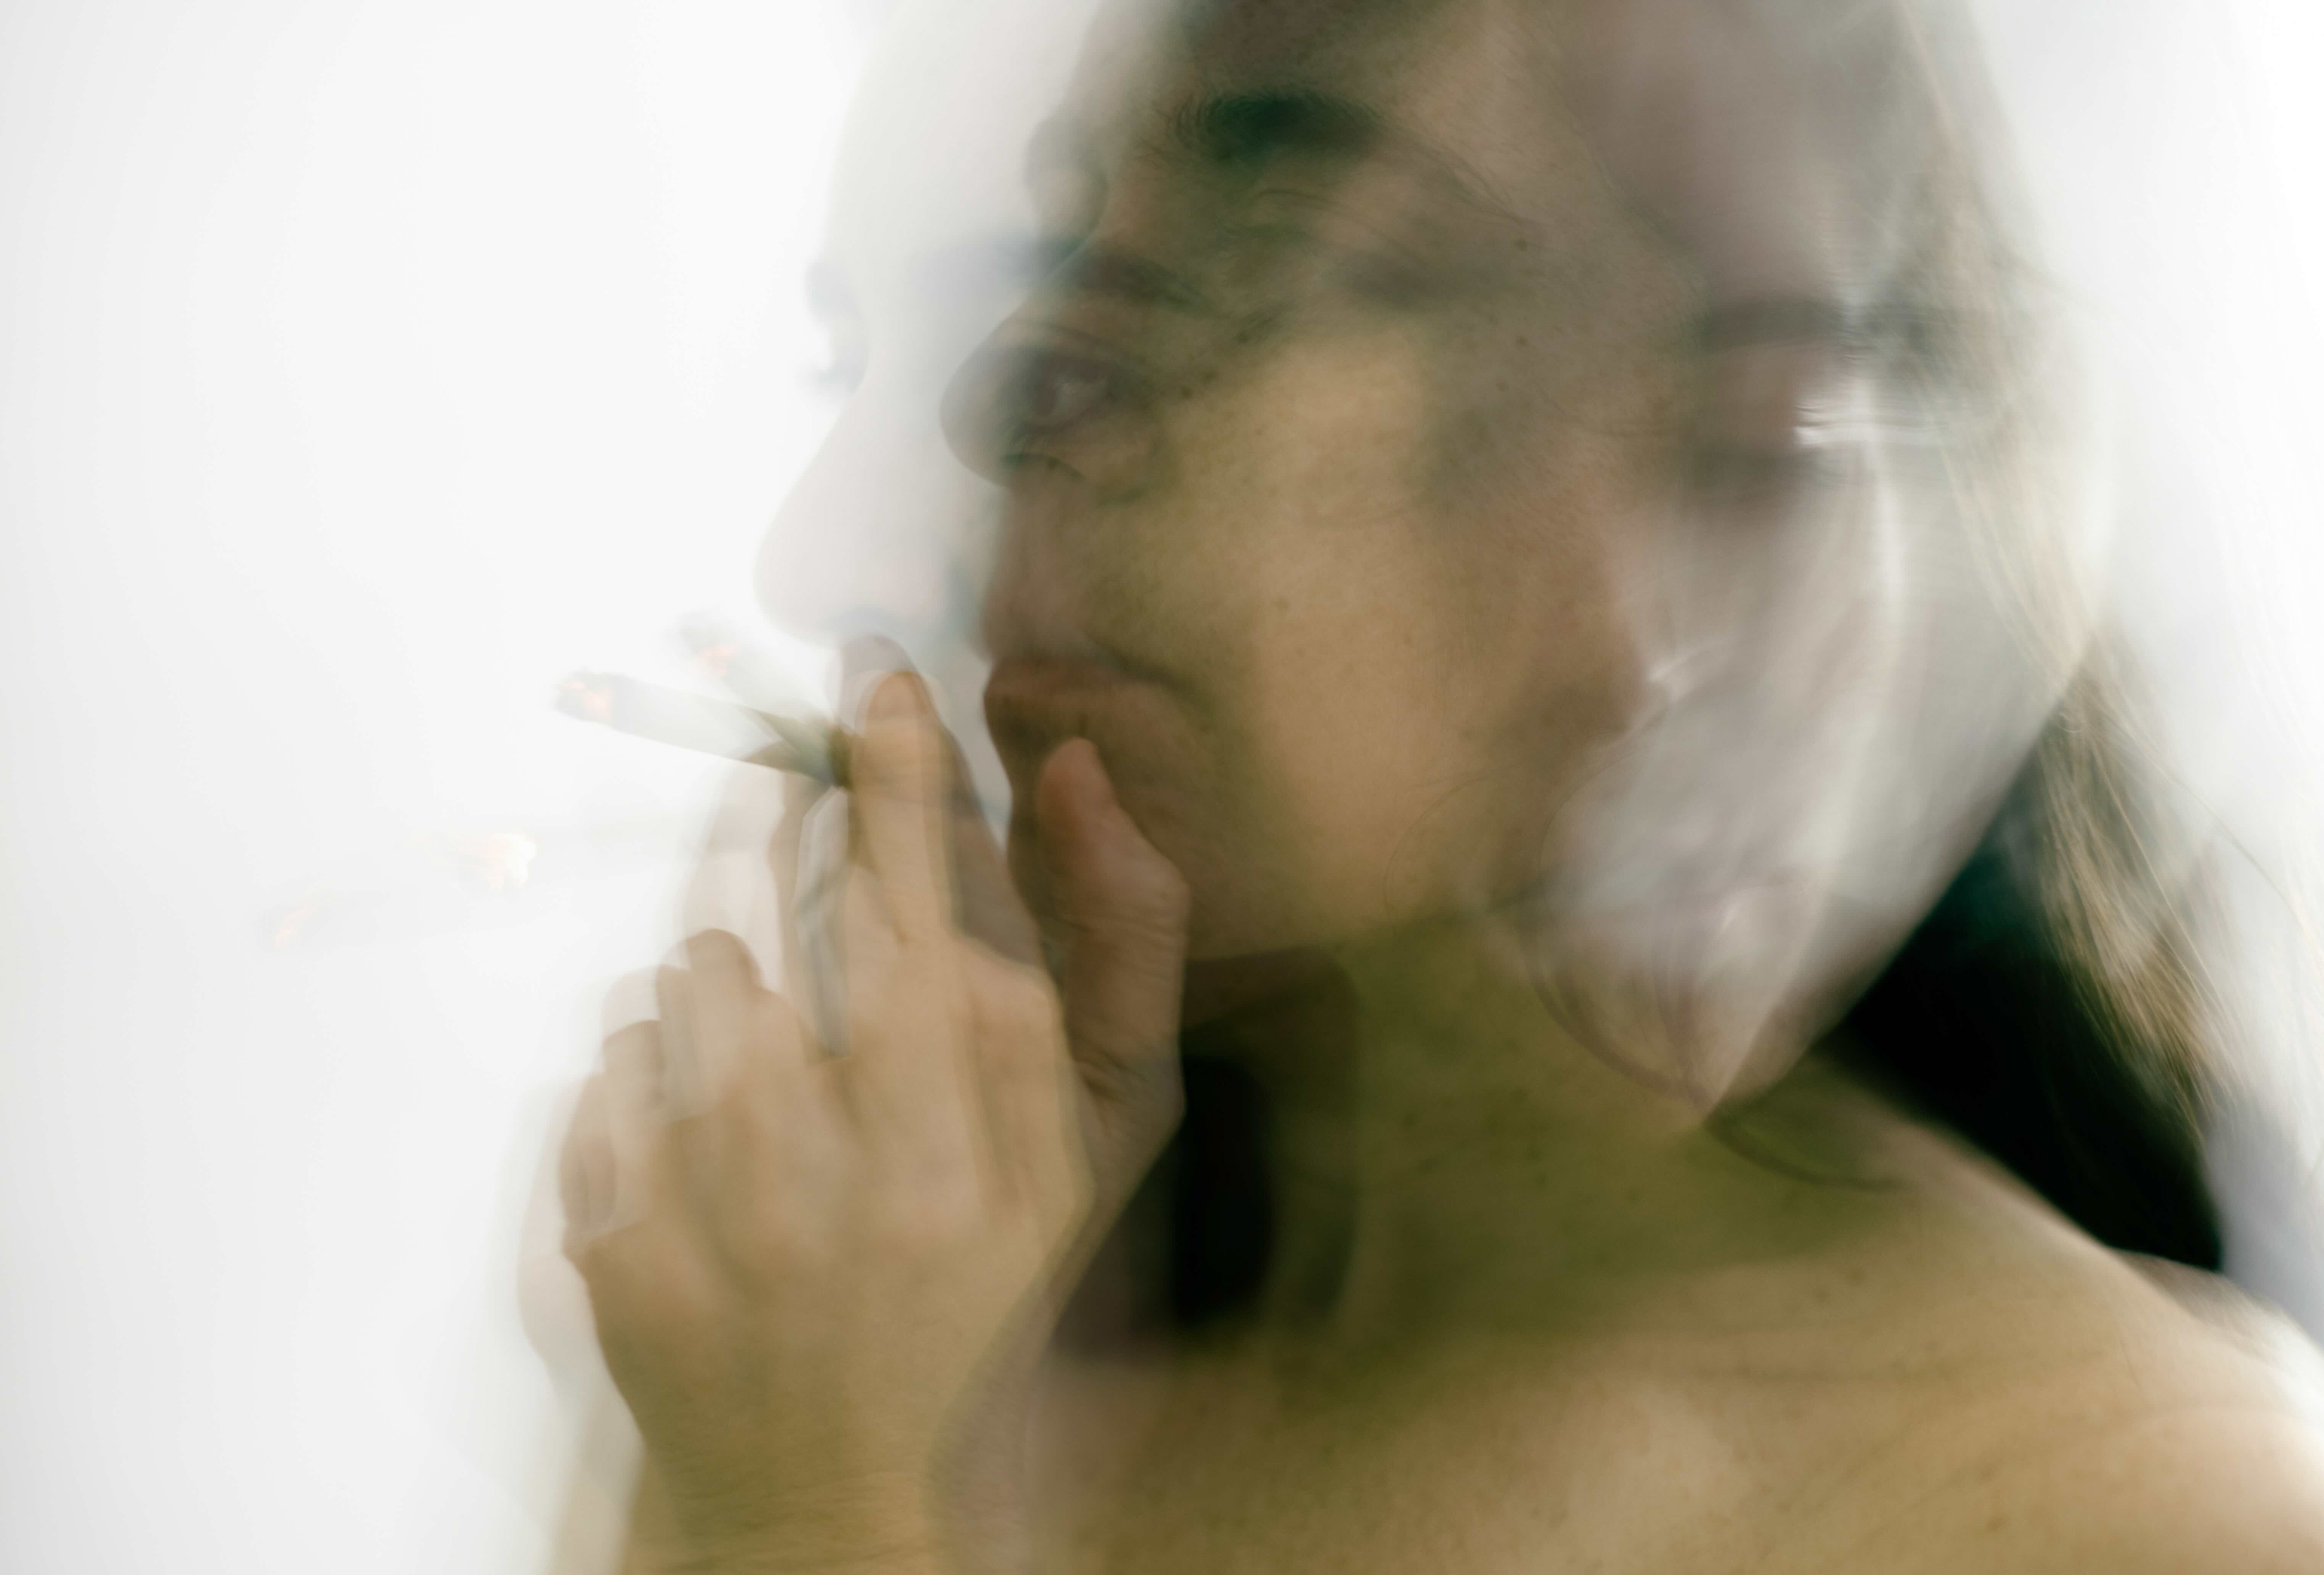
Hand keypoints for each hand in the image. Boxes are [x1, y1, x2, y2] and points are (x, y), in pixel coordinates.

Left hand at [558, 670, 1188, 1570]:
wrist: (837, 1492)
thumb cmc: (984, 1300)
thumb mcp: (1104, 1146)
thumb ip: (1119, 949)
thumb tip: (1074, 772)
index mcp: (979, 1119)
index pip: (925, 883)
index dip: (898, 765)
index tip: (878, 674)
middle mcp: (844, 1149)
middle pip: (780, 903)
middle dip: (778, 814)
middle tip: (784, 777)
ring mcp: (716, 1206)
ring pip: (685, 979)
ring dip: (722, 975)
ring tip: (773, 1043)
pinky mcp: (618, 1250)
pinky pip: (606, 1076)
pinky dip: (648, 1076)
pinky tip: (708, 1133)